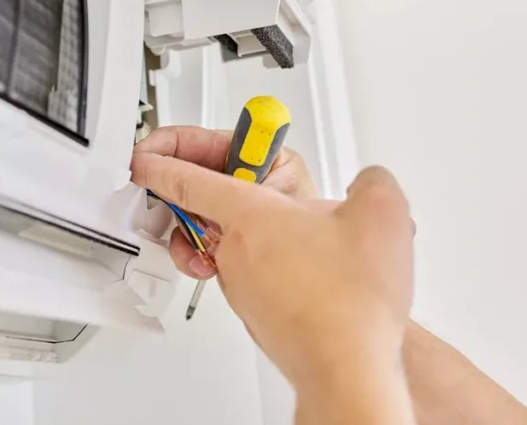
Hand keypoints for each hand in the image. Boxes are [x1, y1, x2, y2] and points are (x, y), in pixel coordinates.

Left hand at [131, 126, 414, 404]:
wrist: (348, 369)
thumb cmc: (349, 302)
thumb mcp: (381, 212)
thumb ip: (372, 181)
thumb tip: (369, 185)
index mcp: (250, 215)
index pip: (187, 179)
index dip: (162, 160)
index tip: (145, 157)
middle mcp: (235, 251)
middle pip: (210, 209)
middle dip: (228, 188)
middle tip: (260, 176)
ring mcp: (243, 287)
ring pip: (236, 244)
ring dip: (260, 230)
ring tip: (307, 234)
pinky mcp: (257, 314)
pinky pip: (255, 275)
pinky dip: (274, 263)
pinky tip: (313, 270)